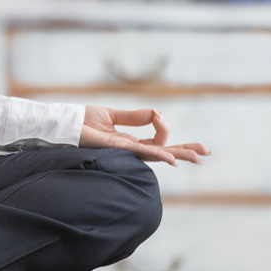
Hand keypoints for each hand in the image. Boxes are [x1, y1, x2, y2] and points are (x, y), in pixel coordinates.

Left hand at [79, 106, 210, 165]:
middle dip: (185, 151)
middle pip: (163, 152)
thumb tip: (157, 112)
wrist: (63, 125)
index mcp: (130, 142)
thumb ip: (134, 116)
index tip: (158, 115)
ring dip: (178, 153)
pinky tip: (171, 157)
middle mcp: (130, 149)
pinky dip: (158, 153)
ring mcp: (124, 150)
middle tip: (206, 153)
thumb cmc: (82, 122)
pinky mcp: (116, 147)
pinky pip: (141, 151)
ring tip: (197, 157)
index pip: (157, 142)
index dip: (164, 129)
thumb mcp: (112, 115)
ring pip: (156, 154)